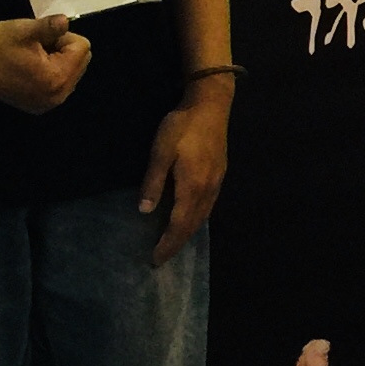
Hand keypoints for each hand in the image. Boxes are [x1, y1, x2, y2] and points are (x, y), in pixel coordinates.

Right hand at [0, 13, 93, 113]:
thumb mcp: (25, 30)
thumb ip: (51, 26)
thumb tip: (67, 21)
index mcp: (56, 79)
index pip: (82, 47)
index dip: (62, 37)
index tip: (39, 39)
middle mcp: (57, 97)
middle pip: (80, 61)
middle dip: (62, 50)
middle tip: (35, 48)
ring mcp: (48, 104)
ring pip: (71, 71)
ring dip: (57, 61)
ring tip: (30, 58)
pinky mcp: (39, 106)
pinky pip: (59, 83)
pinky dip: (50, 72)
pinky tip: (28, 70)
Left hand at [141, 78, 232, 263]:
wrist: (212, 105)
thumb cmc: (182, 126)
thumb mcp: (161, 151)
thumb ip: (153, 182)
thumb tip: (144, 211)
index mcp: (191, 187)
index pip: (178, 225)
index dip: (167, 244)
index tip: (155, 260)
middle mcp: (207, 190)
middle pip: (192, 225)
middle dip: (177, 244)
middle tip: (162, 259)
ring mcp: (216, 183)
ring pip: (202, 217)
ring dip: (187, 233)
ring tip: (174, 244)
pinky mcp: (219, 175)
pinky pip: (208, 207)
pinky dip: (196, 220)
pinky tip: (190, 219)